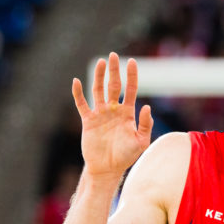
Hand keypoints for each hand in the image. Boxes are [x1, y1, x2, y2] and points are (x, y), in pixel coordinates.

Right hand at [72, 52, 152, 179]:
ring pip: (98, 90)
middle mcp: (113, 110)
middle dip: (114, 70)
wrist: (108, 168)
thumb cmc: (126, 156)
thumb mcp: (141, 142)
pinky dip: (78, 93)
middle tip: (113, 55)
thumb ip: (145, 125)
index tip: (132, 62)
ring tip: (101, 62)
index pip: (130, 90)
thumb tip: (147, 107)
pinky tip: (76, 81)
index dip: (132, 76)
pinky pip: (81, 104)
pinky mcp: (88, 121)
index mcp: (127, 113)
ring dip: (98, 76)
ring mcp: (100, 114)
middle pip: (113, 86)